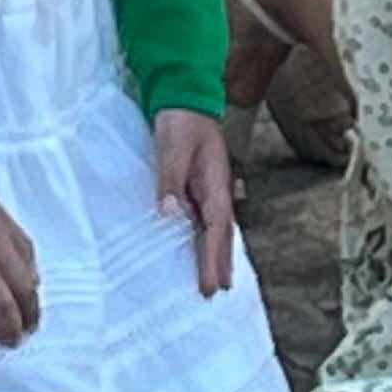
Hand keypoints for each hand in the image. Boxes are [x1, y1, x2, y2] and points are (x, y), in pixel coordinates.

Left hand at [153, 109, 237, 299]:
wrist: (186, 98)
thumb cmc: (181, 122)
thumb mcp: (173, 148)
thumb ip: (171, 180)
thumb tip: (170, 213)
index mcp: (215, 184)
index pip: (217, 229)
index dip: (213, 258)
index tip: (210, 284)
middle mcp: (216, 191)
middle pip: (222, 235)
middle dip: (220, 264)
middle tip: (216, 293)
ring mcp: (209, 190)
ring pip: (215, 230)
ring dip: (215, 255)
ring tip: (214, 282)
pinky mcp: (198, 187)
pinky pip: (204, 220)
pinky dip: (205, 240)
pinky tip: (200, 250)